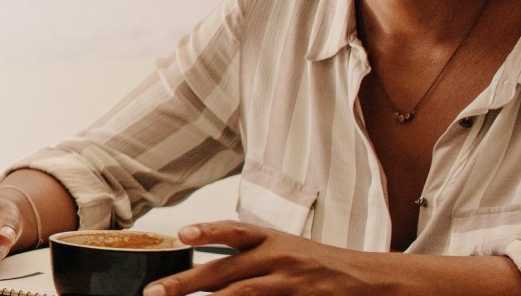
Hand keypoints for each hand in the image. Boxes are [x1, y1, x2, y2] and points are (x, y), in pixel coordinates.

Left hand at [142, 221, 391, 295]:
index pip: (235, 230)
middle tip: (155, 293)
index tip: (181, 234)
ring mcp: (289, 285)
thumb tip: (198, 273)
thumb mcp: (281, 248)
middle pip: (226, 272)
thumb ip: (242, 257)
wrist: (365, 279)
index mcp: (270, 239)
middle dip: (186, 284)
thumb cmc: (314, 263)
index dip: (207, 230)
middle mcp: (278, 258)